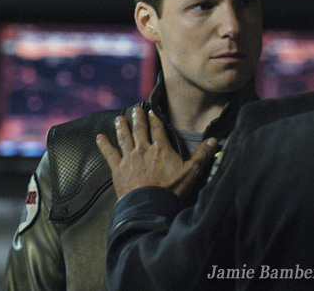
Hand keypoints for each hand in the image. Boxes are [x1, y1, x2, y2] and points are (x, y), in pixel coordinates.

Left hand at [96, 107, 218, 199]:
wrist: (149, 205)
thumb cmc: (171, 189)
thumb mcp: (191, 172)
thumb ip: (202, 155)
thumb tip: (215, 140)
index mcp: (161, 148)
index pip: (158, 128)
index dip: (155, 119)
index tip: (151, 111)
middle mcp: (144, 148)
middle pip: (140, 129)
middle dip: (137, 118)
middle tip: (135, 109)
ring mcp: (129, 157)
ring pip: (124, 137)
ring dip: (121, 127)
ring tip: (119, 118)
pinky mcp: (118, 168)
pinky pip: (109, 153)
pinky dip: (104, 144)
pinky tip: (99, 137)